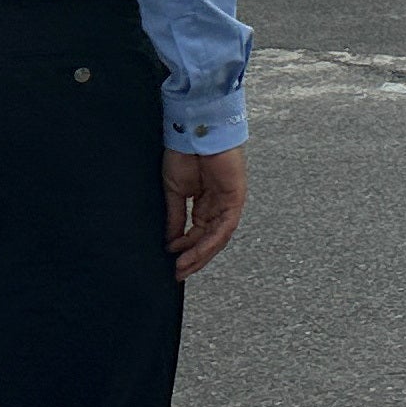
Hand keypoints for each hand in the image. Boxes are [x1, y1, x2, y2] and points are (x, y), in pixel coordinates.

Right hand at [162, 148, 247, 279]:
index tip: (170, 262)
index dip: (184, 249)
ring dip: (200, 254)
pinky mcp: (235, 198)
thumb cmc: (184, 154)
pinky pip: (224, 226)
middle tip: (178, 273)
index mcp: (204, 204)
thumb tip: (170, 241)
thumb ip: (175, 218)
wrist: (193, 132)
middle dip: (194, 258)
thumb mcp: (174, 192)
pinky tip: (195, 252)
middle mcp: (218, 206)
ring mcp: (228, 202)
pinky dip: (210, 242)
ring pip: (218, 237)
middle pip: (209, 239)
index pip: (197, 233)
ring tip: (183, 267)